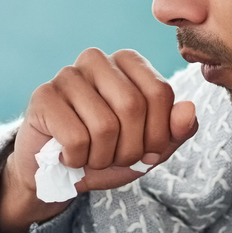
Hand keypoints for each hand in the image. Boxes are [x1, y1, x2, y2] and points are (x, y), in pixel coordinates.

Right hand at [0, 48, 197, 232]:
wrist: (57, 173)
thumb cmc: (106, 153)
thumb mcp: (149, 149)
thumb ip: (175, 131)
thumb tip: (188, 110)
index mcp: (129, 62)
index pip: (160, 93)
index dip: (158, 135)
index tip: (143, 151)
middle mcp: (97, 59)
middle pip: (133, 106)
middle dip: (129, 149)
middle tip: (113, 158)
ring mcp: (67, 75)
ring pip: (104, 125)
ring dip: (102, 158)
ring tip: (90, 157)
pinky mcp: (43, 96)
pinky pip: (75, 138)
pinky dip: (77, 159)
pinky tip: (68, 155)